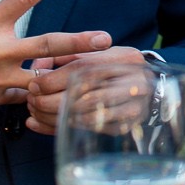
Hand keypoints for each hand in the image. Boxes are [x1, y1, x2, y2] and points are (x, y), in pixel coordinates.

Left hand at [23, 47, 146, 134]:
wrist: (153, 88)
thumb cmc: (116, 68)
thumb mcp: (99, 54)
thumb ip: (68, 55)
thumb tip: (36, 64)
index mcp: (126, 58)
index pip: (83, 69)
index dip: (54, 79)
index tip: (33, 84)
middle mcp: (134, 82)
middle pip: (83, 95)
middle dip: (49, 100)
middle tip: (31, 100)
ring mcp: (132, 107)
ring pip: (83, 115)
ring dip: (52, 116)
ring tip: (34, 111)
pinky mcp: (125, 126)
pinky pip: (87, 130)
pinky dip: (60, 128)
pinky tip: (42, 123)